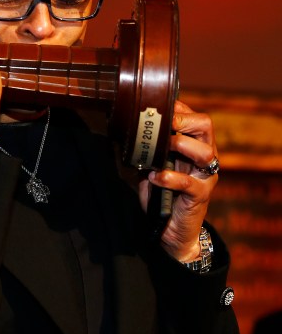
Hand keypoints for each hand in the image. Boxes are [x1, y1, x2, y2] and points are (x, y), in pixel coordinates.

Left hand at [139, 100, 219, 260]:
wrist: (171, 228)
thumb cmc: (162, 192)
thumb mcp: (153, 164)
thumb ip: (148, 147)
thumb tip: (127, 128)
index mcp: (195, 145)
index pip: (195, 117)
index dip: (180, 108)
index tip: (160, 105)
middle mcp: (205, 158)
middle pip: (206, 126)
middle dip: (185, 120)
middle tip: (166, 123)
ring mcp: (205, 177)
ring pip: (206, 153)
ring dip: (181, 145)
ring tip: (163, 147)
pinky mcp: (200, 197)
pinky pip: (189, 183)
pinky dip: (170, 178)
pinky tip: (155, 177)